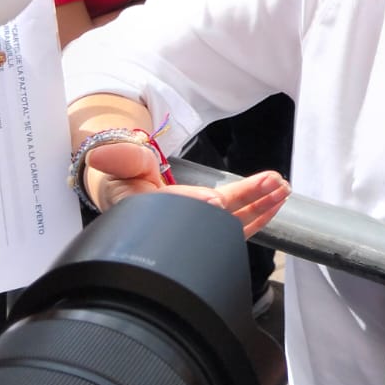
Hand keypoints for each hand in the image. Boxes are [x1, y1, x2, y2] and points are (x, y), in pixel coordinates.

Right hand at [85, 144, 289, 236]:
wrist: (127, 190)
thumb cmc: (124, 177)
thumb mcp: (119, 162)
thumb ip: (119, 157)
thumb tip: (102, 154)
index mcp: (148, 211)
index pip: (174, 208)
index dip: (194, 204)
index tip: (216, 200)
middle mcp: (177, 225)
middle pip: (214, 217)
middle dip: (246, 202)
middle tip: (273, 184)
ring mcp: (196, 230)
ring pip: (232, 224)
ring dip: (261, 206)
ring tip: (283, 190)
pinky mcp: (210, 228)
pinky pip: (237, 226)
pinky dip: (259, 214)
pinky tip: (276, 202)